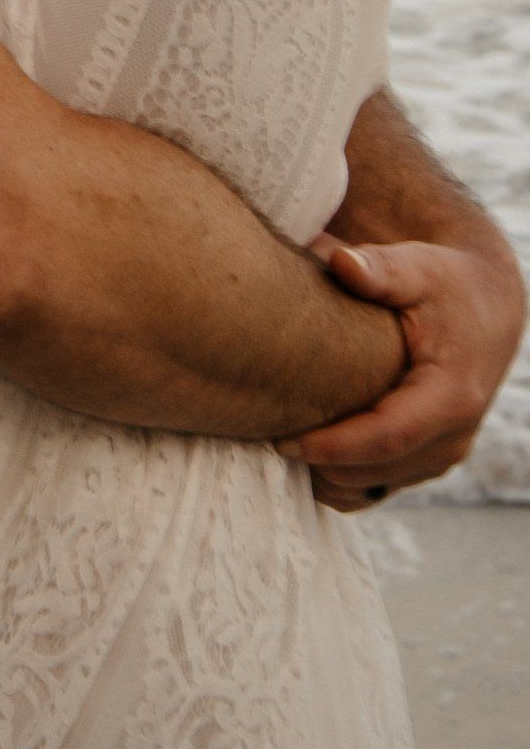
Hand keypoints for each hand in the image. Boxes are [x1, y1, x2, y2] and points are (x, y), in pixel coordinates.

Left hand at [280, 232, 524, 509]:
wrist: (485, 307)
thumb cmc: (446, 284)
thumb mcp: (419, 268)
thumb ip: (382, 268)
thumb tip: (342, 261)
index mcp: (451, 396)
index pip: (388, 436)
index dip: (335, 446)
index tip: (283, 441)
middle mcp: (452, 436)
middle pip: (376, 470)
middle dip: (320, 463)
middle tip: (263, 435)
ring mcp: (441, 454)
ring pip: (373, 487)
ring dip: (326, 475)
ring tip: (278, 440)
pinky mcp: (426, 459)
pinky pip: (377, 488)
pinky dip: (339, 480)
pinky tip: (304, 452)